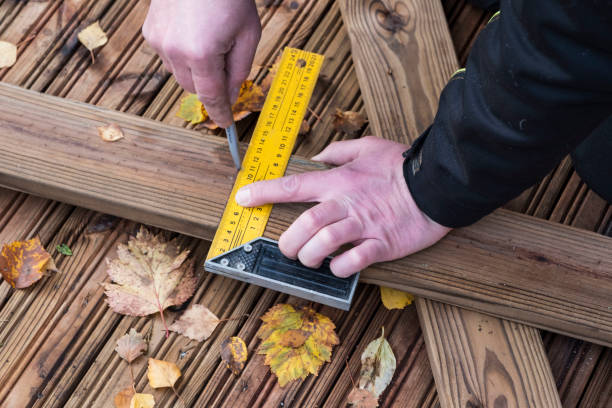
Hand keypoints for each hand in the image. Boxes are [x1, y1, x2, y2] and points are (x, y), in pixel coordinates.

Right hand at [142, 0, 260, 127]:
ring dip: (197, 71)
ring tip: (211, 41)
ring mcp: (159, 41)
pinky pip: (169, 57)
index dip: (221, 113)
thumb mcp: (248, 35)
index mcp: (201, 54)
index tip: (226, 124)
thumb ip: (239, 70)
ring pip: (180, 75)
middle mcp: (174, 51)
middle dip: (212, 86)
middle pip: (195, 89)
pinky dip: (183, 55)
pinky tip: (195, 34)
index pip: (211, 98)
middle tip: (227, 65)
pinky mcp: (151, 32)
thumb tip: (231, 96)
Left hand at [235, 137, 451, 276]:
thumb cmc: (401, 167)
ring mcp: (364, 225)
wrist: (438, 184)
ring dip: (309, 257)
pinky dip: (339, 268)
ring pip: (323, 244)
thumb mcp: (369, 146)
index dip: (264, 192)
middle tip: (286, 248)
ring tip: (310, 260)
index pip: (294, 185)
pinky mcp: (381, 244)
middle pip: (304, 224)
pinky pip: (353, 262)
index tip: (243, 198)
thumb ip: (340, 150)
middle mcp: (346, 203)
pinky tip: (337, 266)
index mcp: (339, 180)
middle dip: (287, 241)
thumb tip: (319, 155)